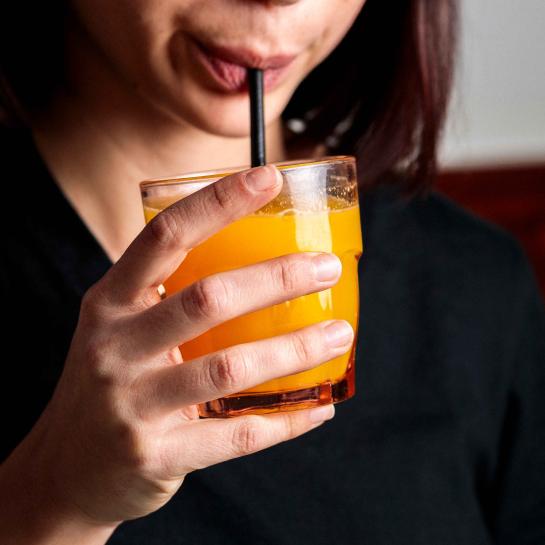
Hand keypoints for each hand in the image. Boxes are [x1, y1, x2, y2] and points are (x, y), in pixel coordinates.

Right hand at [8, 165, 352, 530]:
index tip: (269, 176)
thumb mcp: (124, 328)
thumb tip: (258, 265)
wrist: (68, 469)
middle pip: (207, 298)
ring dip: (294, 348)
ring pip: (230, 368)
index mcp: (110, 302)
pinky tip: (319, 406)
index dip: (218, 202)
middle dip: (277, 278)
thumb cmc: (114, 381)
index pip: (165, 236)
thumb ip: (173, 298)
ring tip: (339, 334)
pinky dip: (287, 420)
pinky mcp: (157, 456)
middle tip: (327, 267)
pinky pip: (237, 435)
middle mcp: (116, 347)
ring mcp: (133, 404)